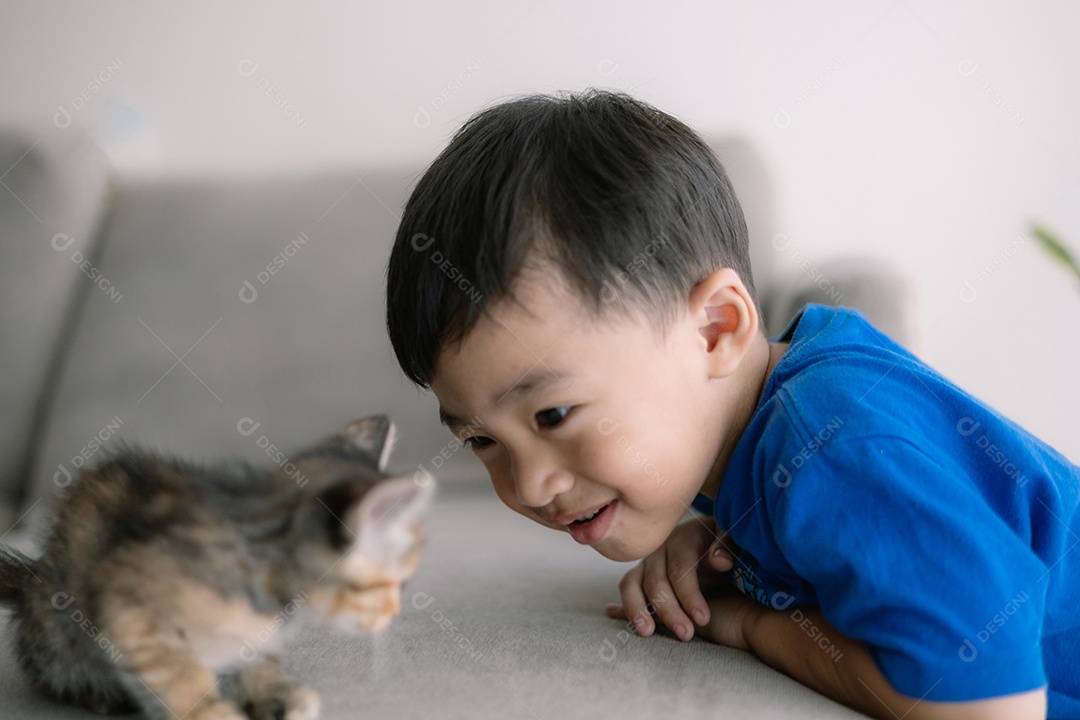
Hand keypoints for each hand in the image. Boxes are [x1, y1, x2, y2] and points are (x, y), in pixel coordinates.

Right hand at [605, 517, 738, 641]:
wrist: (719, 550)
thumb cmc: (728, 548)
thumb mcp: (735, 542)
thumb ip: (728, 548)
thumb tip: (719, 561)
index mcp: (684, 539)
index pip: (680, 568)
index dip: (689, 594)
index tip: (702, 618)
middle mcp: (661, 551)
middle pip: (655, 581)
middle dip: (669, 610)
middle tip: (686, 634)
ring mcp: (648, 565)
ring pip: (632, 585)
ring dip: (636, 609)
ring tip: (646, 632)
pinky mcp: (642, 580)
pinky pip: (629, 591)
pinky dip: (621, 604)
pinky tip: (610, 613)